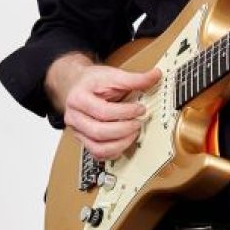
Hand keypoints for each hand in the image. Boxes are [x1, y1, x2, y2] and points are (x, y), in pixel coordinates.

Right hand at [46, 53, 160, 159]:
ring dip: (121, 143)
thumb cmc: (94, 81)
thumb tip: (156, 75)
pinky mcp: (84, 140)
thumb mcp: (113, 75)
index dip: (125, 112)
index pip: (103, 111)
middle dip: (124, 129)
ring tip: (134, 133)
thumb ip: (134, 78)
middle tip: (138, 123)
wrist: (78, 86)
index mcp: (79, 99)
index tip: (141, 109)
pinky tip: (125, 141)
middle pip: (99, 132)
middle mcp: (74, 117)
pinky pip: (98, 154)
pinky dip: (114, 152)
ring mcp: (77, 131)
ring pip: (97, 148)